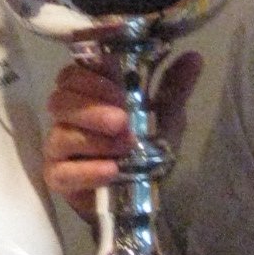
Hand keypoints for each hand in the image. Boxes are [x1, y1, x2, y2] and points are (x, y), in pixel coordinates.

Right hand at [43, 51, 202, 221]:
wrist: (141, 196)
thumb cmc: (145, 149)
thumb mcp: (165, 118)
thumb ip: (174, 88)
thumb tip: (194, 58)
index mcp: (86, 96)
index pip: (72, 76)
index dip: (90, 78)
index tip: (119, 89)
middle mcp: (66, 118)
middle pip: (60, 102)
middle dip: (91, 109)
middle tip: (122, 119)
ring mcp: (58, 149)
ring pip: (61, 136)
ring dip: (95, 139)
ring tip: (126, 144)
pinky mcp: (58, 179)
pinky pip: (62, 173)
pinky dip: (87, 171)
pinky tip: (111, 170)